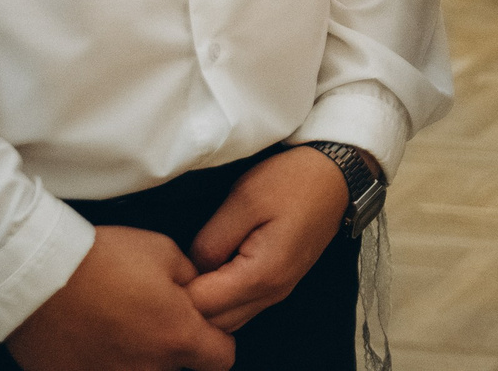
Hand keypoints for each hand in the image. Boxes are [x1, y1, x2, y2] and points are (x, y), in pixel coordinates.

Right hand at [5, 225, 234, 370]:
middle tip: (152, 322)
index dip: (217, 341)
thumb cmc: (102, 260)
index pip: (222, 359)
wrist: (37, 275)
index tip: (202, 327)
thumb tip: (198, 295)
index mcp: (177, 337)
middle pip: (179, 370)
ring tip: (120, 329)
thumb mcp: (165, 252)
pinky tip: (94, 341)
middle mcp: (148, 370)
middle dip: (175, 349)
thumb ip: (192, 281)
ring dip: (139, 359)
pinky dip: (103, 363)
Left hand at [181, 147, 349, 329]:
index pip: (202, 306)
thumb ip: (211, 241)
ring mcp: (278, 291)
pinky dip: (222, 300)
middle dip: (187, 306)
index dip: (175, 291)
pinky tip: (210, 275)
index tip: (161, 269)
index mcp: (262, 274)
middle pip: (214, 323)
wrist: (335, 175)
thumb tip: (191, 268)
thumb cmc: (294, 181)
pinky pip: (242, 307)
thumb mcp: (243, 199)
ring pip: (228, 320)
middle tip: (168, 274)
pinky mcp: (279, 283)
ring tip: (187, 274)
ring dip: (205, 306)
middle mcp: (272, 292)